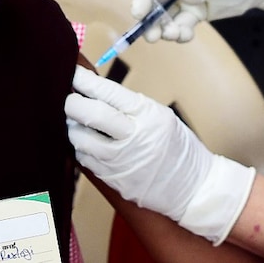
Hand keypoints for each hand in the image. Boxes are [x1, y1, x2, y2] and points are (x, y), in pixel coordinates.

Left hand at [65, 66, 255, 244]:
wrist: (195, 189)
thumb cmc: (178, 148)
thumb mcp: (161, 117)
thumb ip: (130, 106)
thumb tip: (95, 90)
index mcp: (148, 115)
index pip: (109, 93)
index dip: (86, 81)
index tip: (72, 73)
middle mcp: (133, 137)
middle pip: (91, 114)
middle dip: (72, 103)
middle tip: (68, 98)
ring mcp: (121, 161)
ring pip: (81, 139)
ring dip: (73, 127)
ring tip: (76, 122)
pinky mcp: (113, 179)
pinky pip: (85, 159)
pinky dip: (81, 148)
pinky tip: (87, 143)